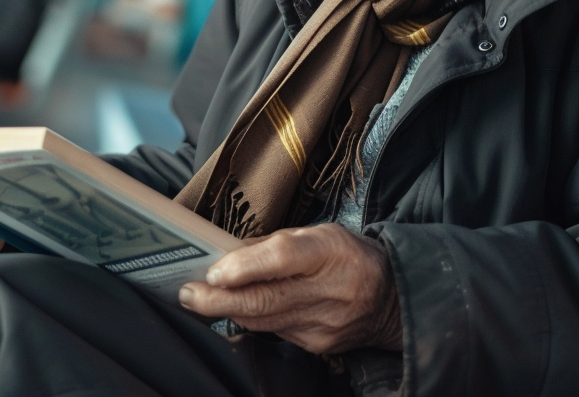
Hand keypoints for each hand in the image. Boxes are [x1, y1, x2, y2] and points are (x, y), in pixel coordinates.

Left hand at [177, 224, 401, 354]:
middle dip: (218, 299)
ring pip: (263, 320)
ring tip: (197, 299)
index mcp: (328, 251)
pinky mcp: (318, 345)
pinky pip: (275, 332)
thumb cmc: (348, 256)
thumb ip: (276, 244)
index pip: (281, 259)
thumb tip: (230, 254)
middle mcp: (327, 290)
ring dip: (226, 310)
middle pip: (264, 299)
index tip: (212, 272)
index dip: (244, 267)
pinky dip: (253, 319)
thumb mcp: (319, 233)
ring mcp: (323, 323)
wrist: (391, 298)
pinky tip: (236, 308)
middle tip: (187, 293)